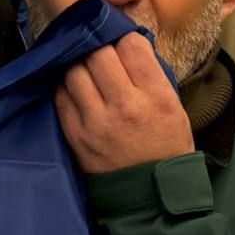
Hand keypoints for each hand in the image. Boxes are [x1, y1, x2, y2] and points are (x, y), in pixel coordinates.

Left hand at [54, 32, 193, 173]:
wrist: (149, 194)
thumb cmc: (165, 146)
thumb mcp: (173, 107)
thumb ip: (151, 75)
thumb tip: (126, 44)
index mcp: (156, 96)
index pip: (131, 46)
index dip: (125, 39)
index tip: (123, 45)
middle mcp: (125, 106)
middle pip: (98, 54)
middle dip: (99, 48)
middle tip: (102, 55)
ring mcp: (96, 121)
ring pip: (75, 71)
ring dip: (80, 65)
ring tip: (87, 71)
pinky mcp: (75, 134)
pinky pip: (61, 96)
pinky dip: (66, 86)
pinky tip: (76, 88)